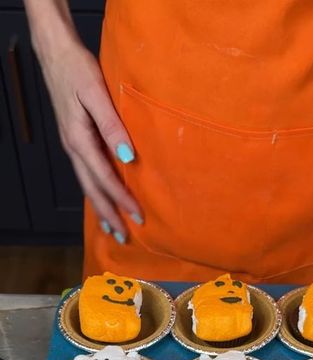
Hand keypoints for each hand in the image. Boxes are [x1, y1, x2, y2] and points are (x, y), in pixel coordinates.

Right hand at [40, 40, 141, 241]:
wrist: (56, 52)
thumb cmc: (77, 68)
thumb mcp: (96, 93)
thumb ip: (111, 125)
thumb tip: (127, 157)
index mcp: (79, 140)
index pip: (104, 178)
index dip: (122, 199)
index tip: (138, 215)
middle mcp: (74, 148)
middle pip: (93, 190)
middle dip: (109, 214)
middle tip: (124, 237)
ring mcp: (73, 145)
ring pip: (88, 184)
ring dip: (102, 207)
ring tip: (113, 228)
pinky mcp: (77, 139)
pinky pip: (88, 173)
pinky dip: (98, 191)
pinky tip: (104, 198)